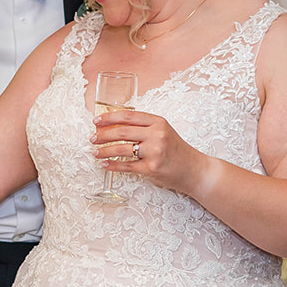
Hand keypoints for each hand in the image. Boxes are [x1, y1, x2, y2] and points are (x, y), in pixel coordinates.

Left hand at [92, 106, 207, 193]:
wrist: (194, 169)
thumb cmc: (176, 150)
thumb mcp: (163, 131)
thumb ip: (144, 127)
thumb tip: (114, 125)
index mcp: (158, 122)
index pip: (128, 116)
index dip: (109, 118)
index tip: (96, 121)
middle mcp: (156, 135)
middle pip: (122, 132)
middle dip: (102, 135)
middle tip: (92, 138)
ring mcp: (154, 152)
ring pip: (121, 149)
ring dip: (104, 151)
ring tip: (95, 152)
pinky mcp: (152, 168)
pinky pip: (126, 166)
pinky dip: (113, 166)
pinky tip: (105, 164)